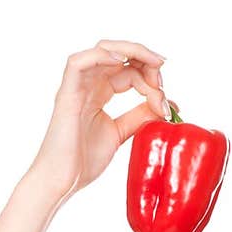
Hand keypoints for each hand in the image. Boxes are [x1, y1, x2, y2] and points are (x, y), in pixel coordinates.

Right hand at [24, 38, 172, 201]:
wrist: (62, 181)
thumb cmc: (84, 161)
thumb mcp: (121, 133)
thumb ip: (140, 116)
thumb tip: (168, 104)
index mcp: (99, 92)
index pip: (129, 71)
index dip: (151, 79)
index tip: (166, 103)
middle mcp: (88, 85)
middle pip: (119, 55)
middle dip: (146, 61)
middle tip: (161, 84)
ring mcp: (76, 87)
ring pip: (102, 49)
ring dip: (132, 51)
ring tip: (153, 65)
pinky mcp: (67, 94)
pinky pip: (79, 63)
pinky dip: (102, 56)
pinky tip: (122, 62)